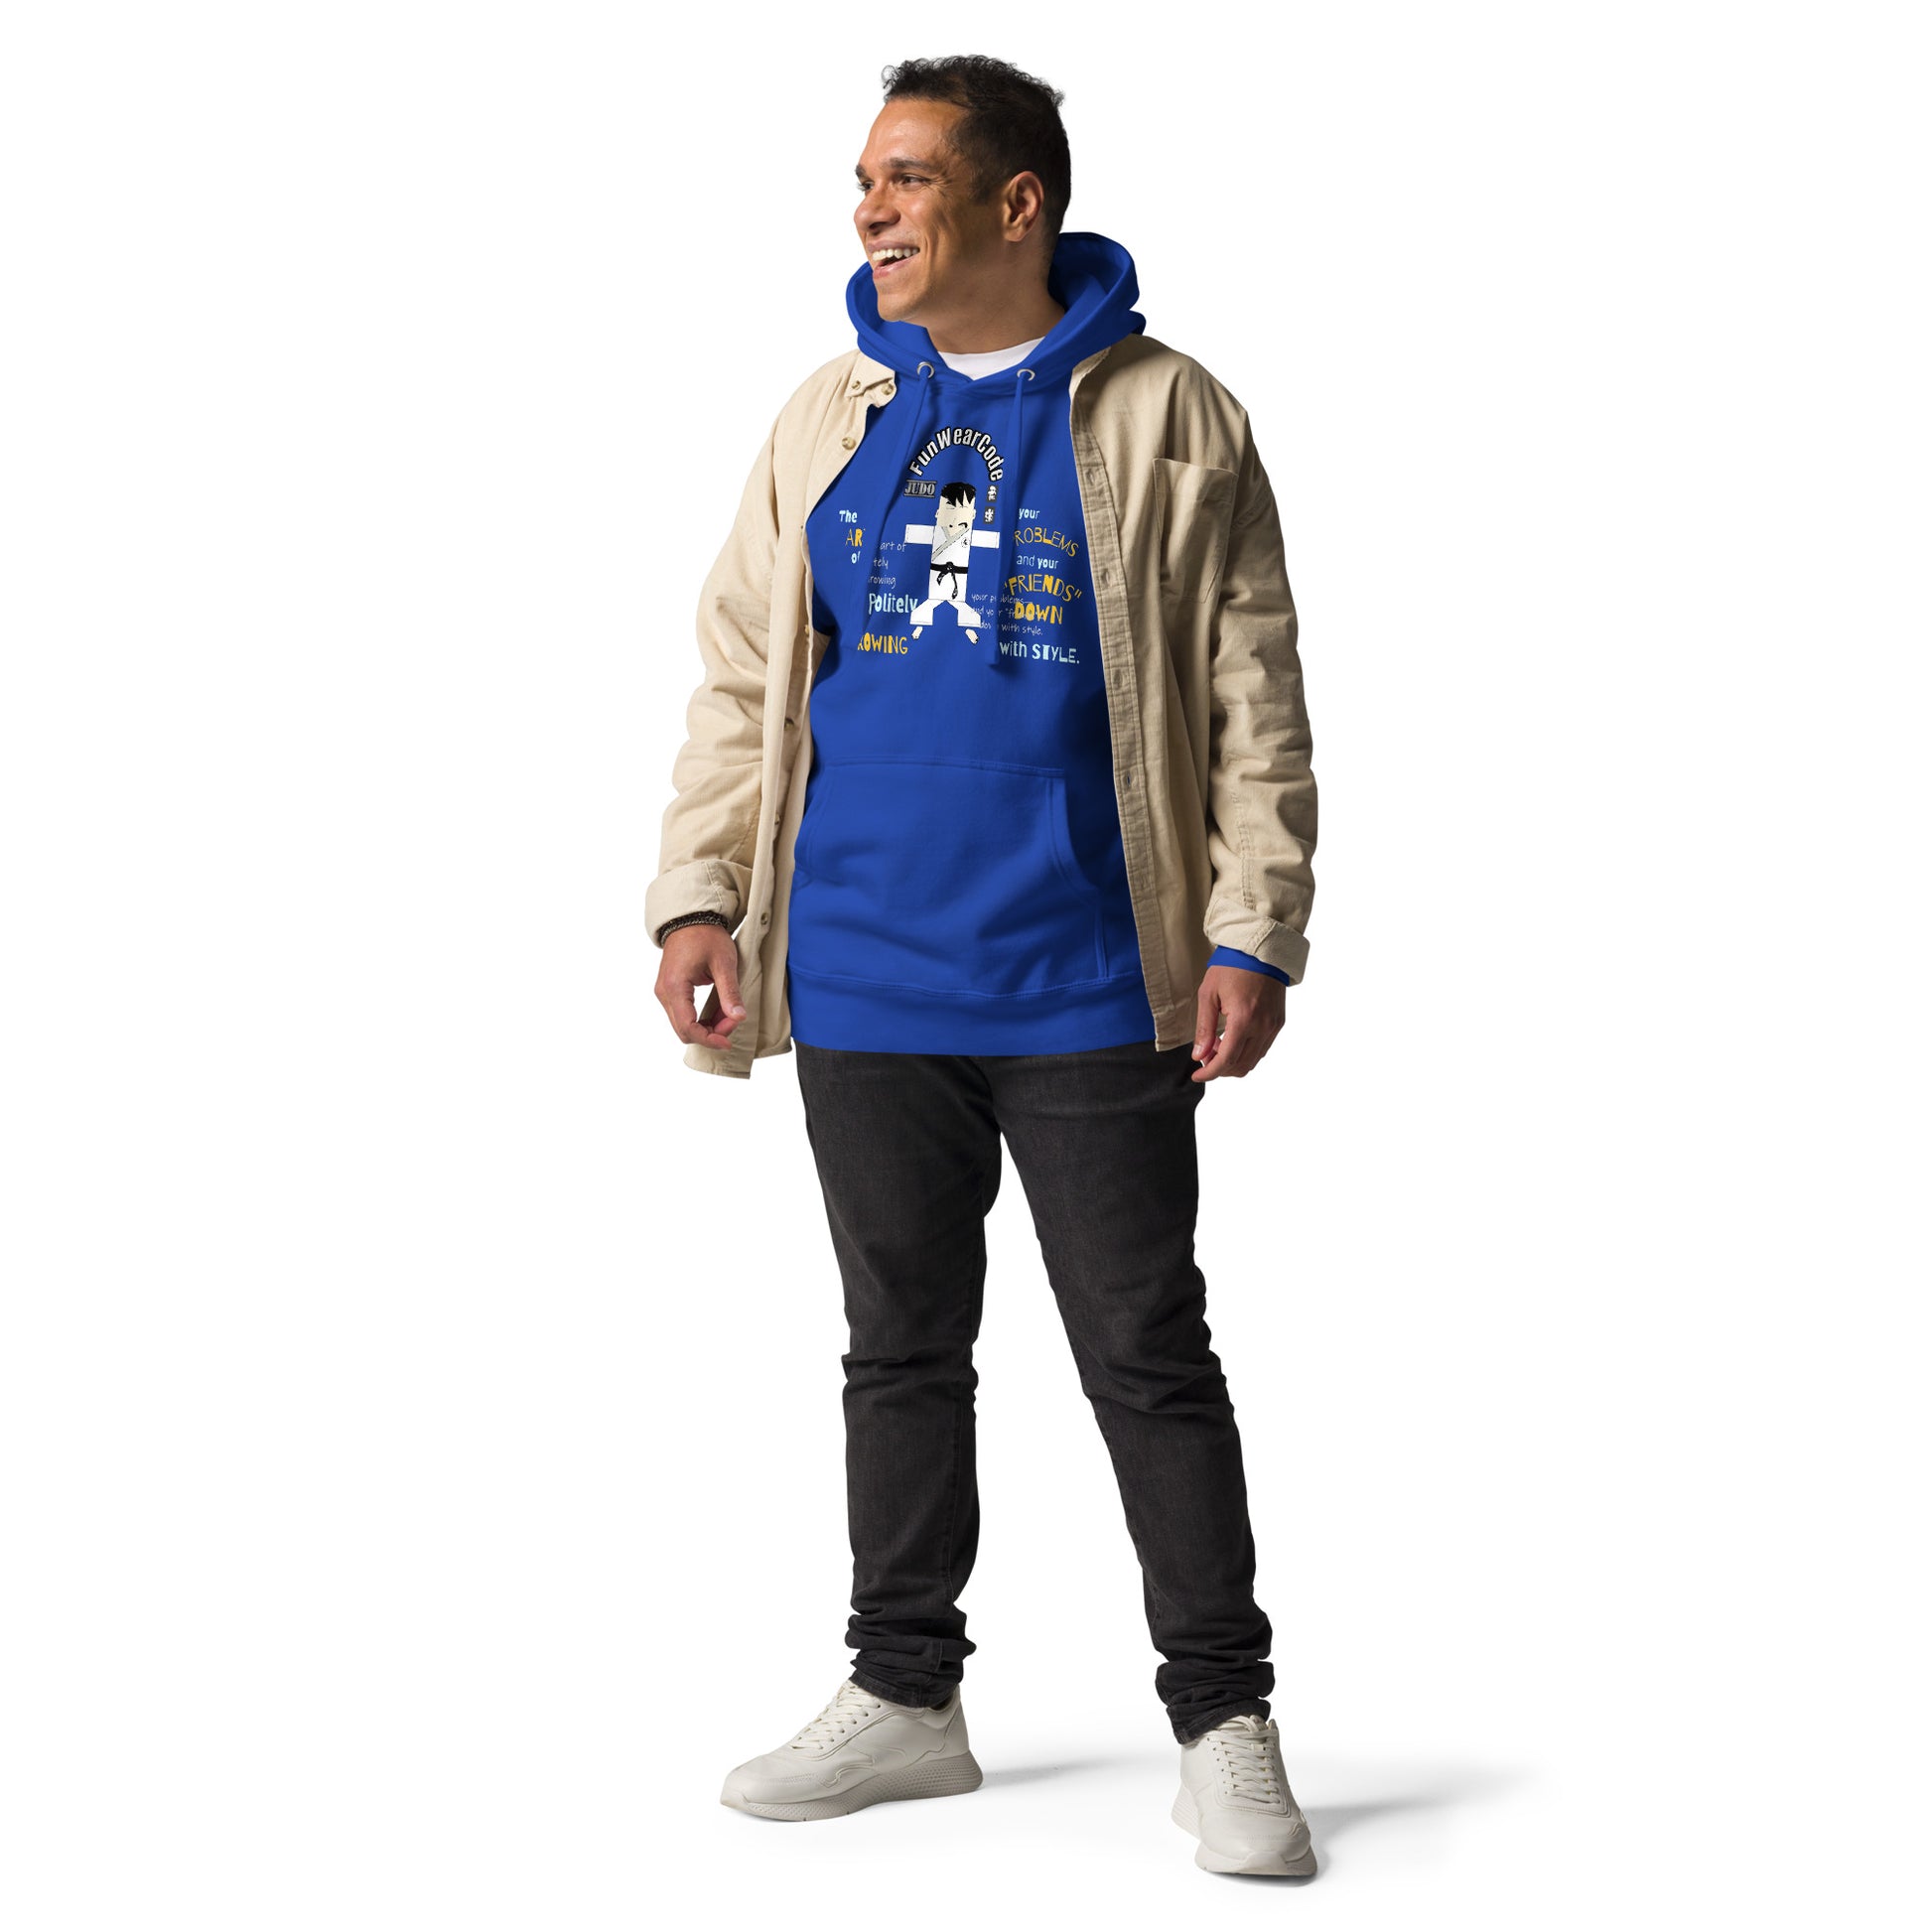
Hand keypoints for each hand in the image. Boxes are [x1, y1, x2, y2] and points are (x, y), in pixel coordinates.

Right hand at [656, 924, 745, 1049]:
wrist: (691, 919)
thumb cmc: (706, 936)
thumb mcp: (724, 963)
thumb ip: (730, 992)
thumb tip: (738, 1017)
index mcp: (675, 986)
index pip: (687, 1027)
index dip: (709, 1039)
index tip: (728, 1041)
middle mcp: (664, 993)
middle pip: (684, 1030)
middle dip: (710, 1033)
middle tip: (733, 1021)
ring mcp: (665, 992)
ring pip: (684, 1024)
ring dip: (707, 1026)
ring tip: (729, 1014)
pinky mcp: (670, 991)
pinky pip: (684, 1014)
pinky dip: (702, 1018)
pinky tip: (719, 1010)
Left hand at [1190, 964, 1285, 1081]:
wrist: (1260, 951)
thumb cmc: (1231, 968)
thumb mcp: (1209, 995)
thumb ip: (1204, 1028)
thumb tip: (1199, 1056)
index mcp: (1243, 1019)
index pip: (1227, 1060)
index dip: (1210, 1073)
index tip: (1197, 1076)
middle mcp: (1262, 1026)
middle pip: (1240, 1066)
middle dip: (1220, 1068)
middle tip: (1205, 1055)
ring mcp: (1273, 1026)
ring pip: (1253, 1061)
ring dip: (1233, 1061)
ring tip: (1218, 1045)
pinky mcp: (1278, 1023)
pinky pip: (1262, 1049)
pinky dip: (1245, 1053)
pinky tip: (1232, 1039)